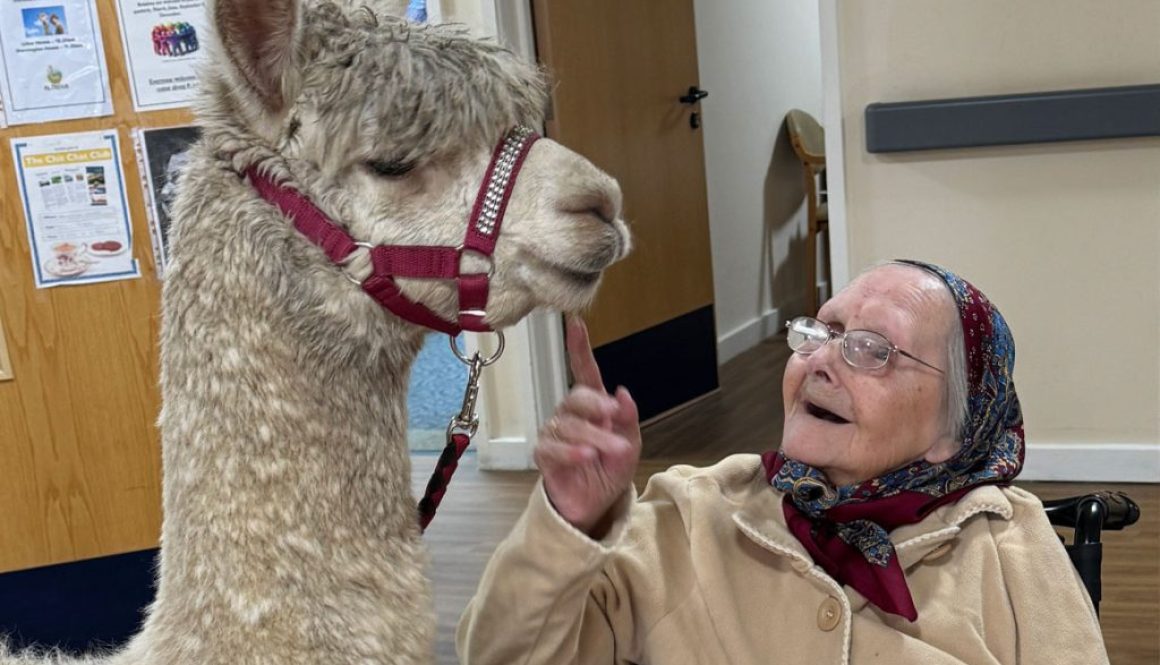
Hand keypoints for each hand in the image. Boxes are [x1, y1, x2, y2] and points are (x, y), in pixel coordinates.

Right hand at [534, 316, 641, 537]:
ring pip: (568, 424)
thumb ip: (627, 419)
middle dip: (597, 408)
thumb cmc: (610, 470)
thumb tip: (622, 392)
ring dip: (593, 436)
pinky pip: (552, 447)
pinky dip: (572, 451)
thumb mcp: (630, 444)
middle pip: (577, 398)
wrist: (596, 505)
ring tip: (611, 451)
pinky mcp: (544, 455)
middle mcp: (570, 414)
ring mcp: (555, 433)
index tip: (576, 322)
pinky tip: (586, 456)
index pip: (584, 371)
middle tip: (614, 420)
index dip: (579, 347)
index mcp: (593, 406)